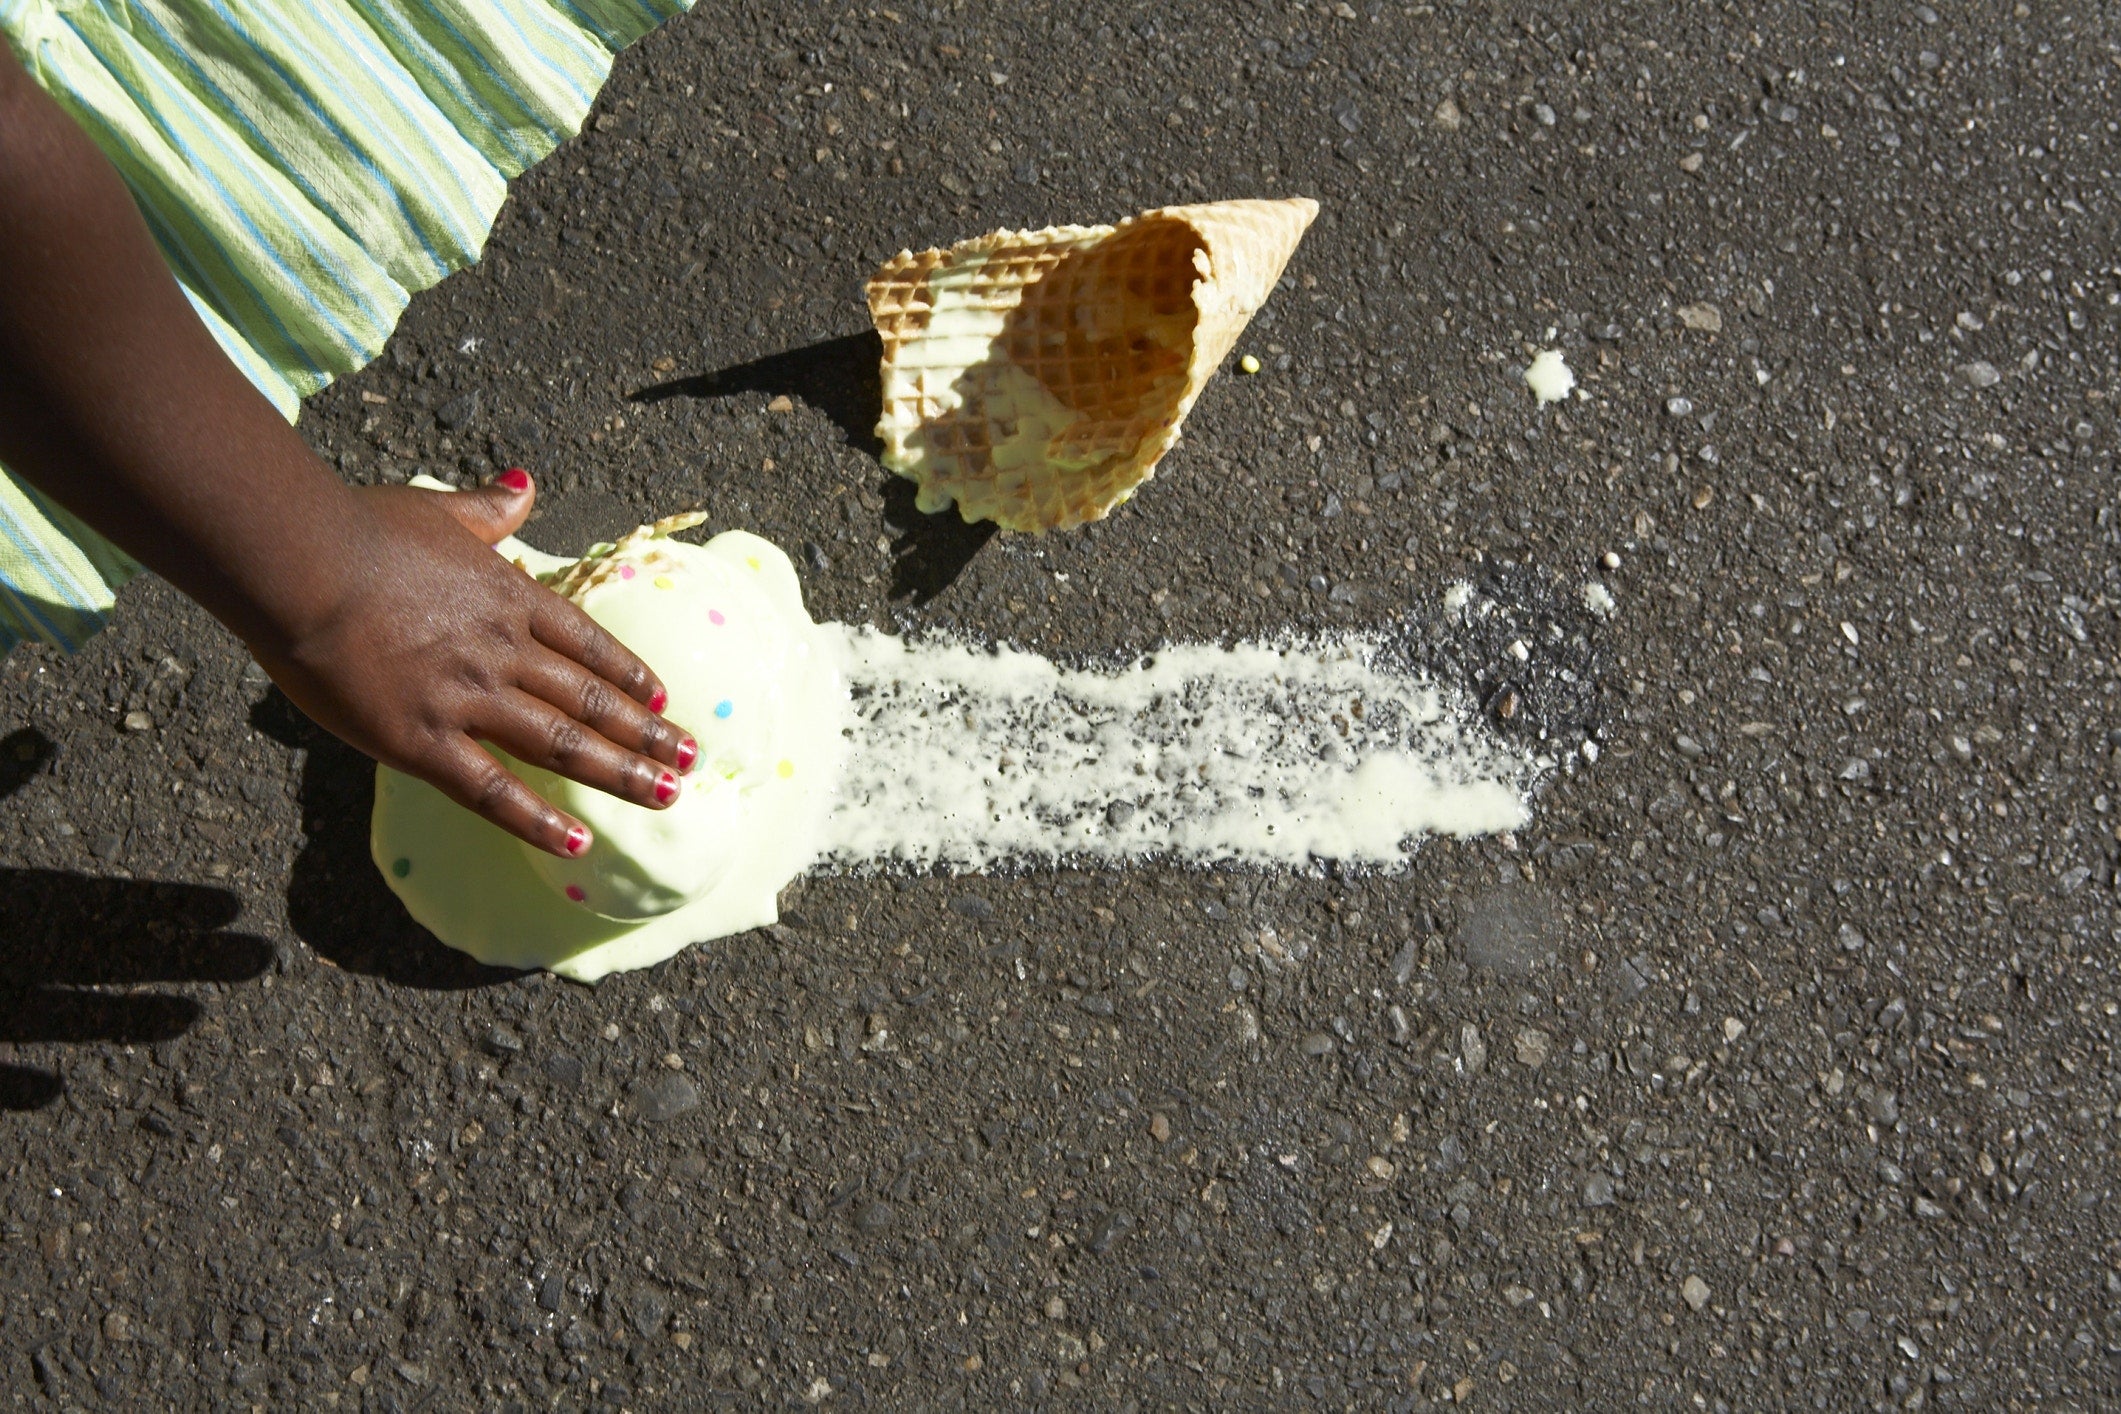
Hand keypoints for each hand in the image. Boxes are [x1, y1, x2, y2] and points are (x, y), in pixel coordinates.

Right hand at [251, 471, 697, 856]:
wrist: (303, 561)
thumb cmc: (357, 529)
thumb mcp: (437, 510)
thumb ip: (487, 509)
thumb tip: (524, 482)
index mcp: (508, 598)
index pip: (586, 644)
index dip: (629, 673)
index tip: (662, 698)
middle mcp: (504, 652)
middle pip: (591, 699)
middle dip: (647, 732)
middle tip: (690, 758)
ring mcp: (469, 699)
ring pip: (563, 745)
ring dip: (621, 772)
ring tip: (667, 795)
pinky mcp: (423, 741)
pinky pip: (493, 793)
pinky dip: (539, 821)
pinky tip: (579, 844)